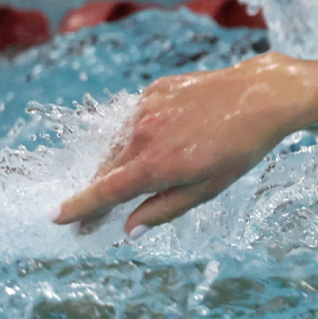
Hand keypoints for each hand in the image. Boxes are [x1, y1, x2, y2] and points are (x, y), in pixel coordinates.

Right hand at [54, 53, 317, 234]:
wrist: (262, 97)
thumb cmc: (240, 149)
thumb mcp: (207, 189)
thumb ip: (163, 210)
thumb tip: (129, 229)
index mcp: (156, 164)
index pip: (105, 192)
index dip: (79, 207)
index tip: (55, 218)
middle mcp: (143, 134)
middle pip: (108, 171)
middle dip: (98, 195)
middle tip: (91, 221)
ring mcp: (146, 107)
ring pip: (119, 144)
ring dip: (119, 165)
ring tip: (133, 181)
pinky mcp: (154, 89)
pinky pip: (135, 120)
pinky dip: (139, 135)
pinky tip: (161, 140)